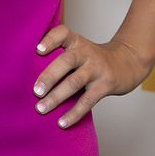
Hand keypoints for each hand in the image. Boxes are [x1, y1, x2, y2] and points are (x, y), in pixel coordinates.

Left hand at [33, 25, 149, 128]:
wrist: (127, 63)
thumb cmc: (93, 59)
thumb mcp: (79, 49)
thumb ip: (59, 56)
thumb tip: (27, 72)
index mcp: (76, 41)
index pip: (63, 33)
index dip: (51, 39)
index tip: (38, 50)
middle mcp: (86, 52)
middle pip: (67, 60)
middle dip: (49, 76)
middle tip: (35, 91)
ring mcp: (97, 68)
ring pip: (75, 82)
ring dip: (56, 97)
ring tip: (41, 108)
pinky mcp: (105, 85)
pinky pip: (88, 101)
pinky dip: (74, 113)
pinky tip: (62, 122)